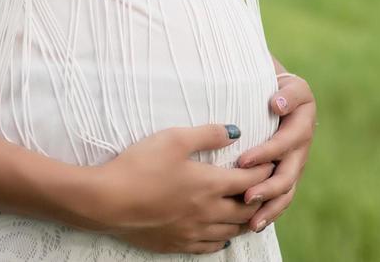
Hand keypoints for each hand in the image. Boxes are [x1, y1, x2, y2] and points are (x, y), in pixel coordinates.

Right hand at [88, 123, 276, 254]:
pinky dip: (223, 239)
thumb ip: (208, 134)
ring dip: (245, 221)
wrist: (106, 201)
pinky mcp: (177, 244)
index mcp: (210, 185)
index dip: (265, 172)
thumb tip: (236, 131)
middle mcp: (207, 213)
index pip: (250, 181)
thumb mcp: (174, 139)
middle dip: (261, 199)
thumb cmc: (139, 166)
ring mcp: (192, 232)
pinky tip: (223, 235)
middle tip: (268, 189)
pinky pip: (210, 247)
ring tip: (252, 211)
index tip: (273, 163)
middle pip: (246, 211)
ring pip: (231, 232)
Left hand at [234, 72, 316, 232]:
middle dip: (267, 189)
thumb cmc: (280, 87)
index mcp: (302, 124)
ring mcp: (294, 164)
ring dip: (270, 208)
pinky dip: (269, 211)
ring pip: (286, 192)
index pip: (284, 143)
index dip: (266, 153)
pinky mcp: (286, 175)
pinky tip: (253, 224)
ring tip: (252, 222)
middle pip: (288, 174)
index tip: (242, 160)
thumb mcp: (289, 84)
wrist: (281, 95)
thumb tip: (277, 105)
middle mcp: (301, 148)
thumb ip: (286, 94)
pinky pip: (281, 198)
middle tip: (246, 198)